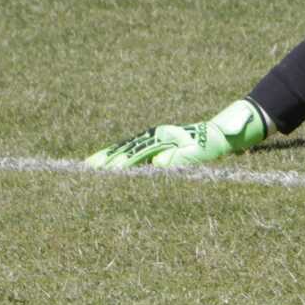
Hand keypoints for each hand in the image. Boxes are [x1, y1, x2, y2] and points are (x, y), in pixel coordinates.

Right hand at [86, 99, 265, 168]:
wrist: (221, 132)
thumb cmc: (212, 144)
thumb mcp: (201, 153)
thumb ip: (181, 158)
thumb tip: (157, 165)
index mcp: (165, 138)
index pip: (137, 153)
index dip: (119, 163)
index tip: (101, 173)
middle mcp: (156, 135)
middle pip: (127, 149)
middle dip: (106, 160)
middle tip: (84, 172)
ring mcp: (155, 138)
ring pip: (127, 148)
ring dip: (107, 157)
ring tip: (86, 167)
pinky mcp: (156, 143)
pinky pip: (133, 149)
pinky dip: (117, 155)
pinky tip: (105, 163)